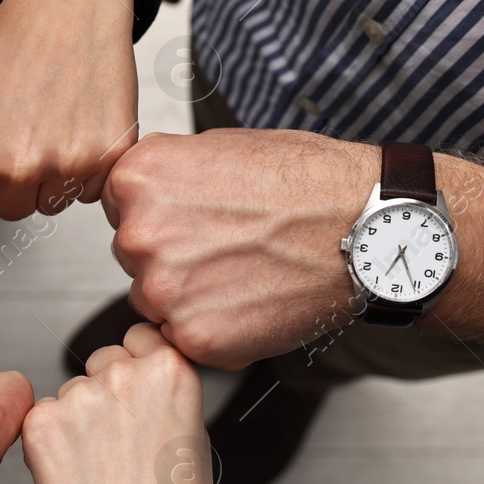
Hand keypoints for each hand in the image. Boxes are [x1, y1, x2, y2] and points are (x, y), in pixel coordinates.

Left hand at [0, 0, 141, 220]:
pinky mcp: (107, 156)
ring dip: (53, 178)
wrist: (69, 2)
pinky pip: (92, 190)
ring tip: (54, 129)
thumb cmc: (11, 36)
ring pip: (54, 203)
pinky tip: (80, 127)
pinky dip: (89, 168)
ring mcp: (66, 164)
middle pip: (13, 208)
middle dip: (17, 181)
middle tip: (28, 136)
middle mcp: (18, 166)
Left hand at [21, 324, 210, 483]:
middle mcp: (123, 373)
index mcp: (170, 370)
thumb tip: (143, 375)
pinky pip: (45, 416)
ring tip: (100, 467)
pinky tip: (74, 474)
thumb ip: (165, 393)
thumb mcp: (193, 437)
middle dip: (107, 388)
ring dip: (80, 417)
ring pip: (73, 390)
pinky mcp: (41, 421)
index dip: (140, 364)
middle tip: (118, 440)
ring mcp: (78, 395)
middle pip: (103, 359)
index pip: (142, 336)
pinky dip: (53, 439)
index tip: (139, 389)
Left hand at [102, 129, 375, 368]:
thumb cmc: (304, 181)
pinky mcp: (193, 335)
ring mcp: (162, 288)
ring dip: (189, 293)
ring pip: (155, 299)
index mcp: (137, 177)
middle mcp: (138, 232)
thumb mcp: (218, 146)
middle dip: (171, 254)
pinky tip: (252, 300)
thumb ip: (166, 174)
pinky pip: (185, 337)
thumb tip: (138, 192)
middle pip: (133, 255)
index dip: (160, 212)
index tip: (197, 214)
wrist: (364, 226)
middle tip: (230, 243)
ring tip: (246, 270)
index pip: (118, 206)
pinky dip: (215, 327)